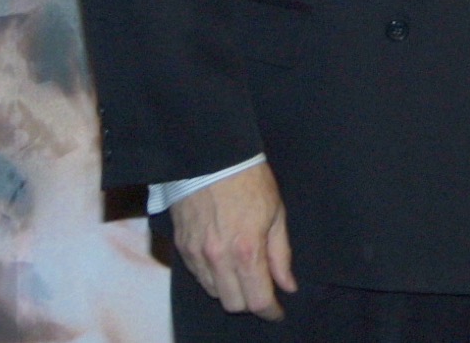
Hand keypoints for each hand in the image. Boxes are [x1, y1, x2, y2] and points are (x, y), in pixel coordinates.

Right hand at [169, 161, 295, 318]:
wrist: (212, 158)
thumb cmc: (250, 181)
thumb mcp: (277, 214)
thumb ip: (281, 255)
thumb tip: (288, 285)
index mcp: (246, 250)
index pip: (257, 299)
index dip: (270, 311)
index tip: (277, 311)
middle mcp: (218, 258)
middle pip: (233, 304)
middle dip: (251, 302)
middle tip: (263, 289)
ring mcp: (196, 254)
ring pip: (213, 293)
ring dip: (231, 290)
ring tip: (244, 272)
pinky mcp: (182, 247)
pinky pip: (197, 276)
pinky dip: (213, 277)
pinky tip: (225, 263)